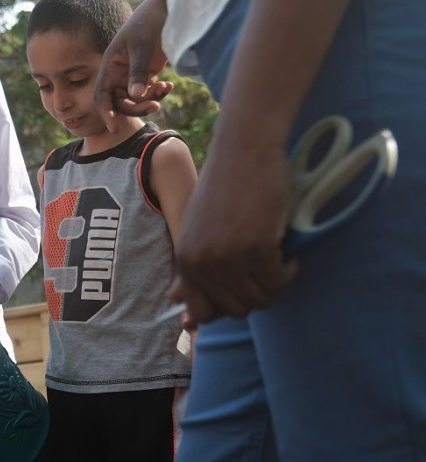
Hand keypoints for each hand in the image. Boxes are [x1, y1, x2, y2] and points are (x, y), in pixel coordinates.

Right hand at [94, 0, 173, 132]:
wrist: (166, 9)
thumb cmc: (149, 22)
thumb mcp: (141, 46)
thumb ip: (138, 71)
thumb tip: (135, 95)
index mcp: (109, 65)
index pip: (101, 94)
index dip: (105, 112)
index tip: (114, 128)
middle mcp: (118, 72)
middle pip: (119, 101)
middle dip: (135, 107)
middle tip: (155, 107)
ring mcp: (132, 74)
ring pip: (135, 99)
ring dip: (149, 100)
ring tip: (164, 89)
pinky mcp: (147, 73)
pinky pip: (148, 91)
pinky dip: (158, 92)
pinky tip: (169, 85)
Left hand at [169, 132, 297, 322]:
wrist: (243, 149)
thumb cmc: (223, 186)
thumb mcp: (197, 228)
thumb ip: (190, 266)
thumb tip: (173, 301)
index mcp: (185, 259)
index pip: (202, 312)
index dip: (226, 308)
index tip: (243, 290)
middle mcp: (203, 263)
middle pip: (236, 310)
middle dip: (255, 296)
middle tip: (265, 272)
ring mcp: (229, 256)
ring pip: (261, 298)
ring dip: (274, 284)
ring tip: (276, 260)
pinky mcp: (258, 246)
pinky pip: (279, 280)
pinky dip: (288, 271)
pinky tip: (286, 253)